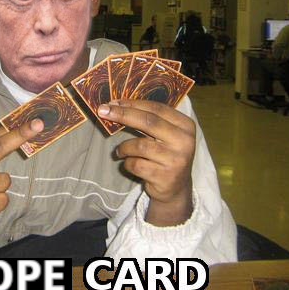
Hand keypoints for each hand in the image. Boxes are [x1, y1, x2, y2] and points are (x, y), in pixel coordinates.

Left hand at [97, 100, 194, 225]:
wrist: (176, 188)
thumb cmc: (165, 154)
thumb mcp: (164, 135)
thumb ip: (148, 121)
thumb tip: (115, 105)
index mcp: (185, 125)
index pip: (157, 109)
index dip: (133, 104)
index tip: (113, 101)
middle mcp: (184, 141)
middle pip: (148, 122)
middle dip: (123, 115)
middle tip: (103, 111)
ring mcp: (175, 160)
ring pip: (139, 145)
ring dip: (124, 147)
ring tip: (120, 151)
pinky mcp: (164, 177)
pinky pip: (136, 164)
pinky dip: (127, 163)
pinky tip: (130, 163)